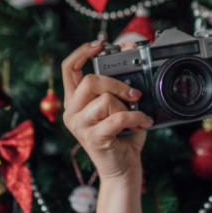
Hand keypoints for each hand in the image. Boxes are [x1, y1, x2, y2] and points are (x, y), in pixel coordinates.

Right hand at [61, 41, 153, 180]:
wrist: (123, 169)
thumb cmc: (123, 136)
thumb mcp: (120, 105)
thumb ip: (120, 84)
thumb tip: (129, 50)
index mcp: (75, 101)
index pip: (69, 68)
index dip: (82, 52)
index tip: (100, 44)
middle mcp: (72, 112)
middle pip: (90, 81)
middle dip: (117, 83)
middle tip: (134, 94)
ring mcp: (79, 126)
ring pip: (105, 100)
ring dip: (128, 106)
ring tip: (137, 116)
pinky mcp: (93, 138)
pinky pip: (117, 118)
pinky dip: (135, 117)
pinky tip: (142, 122)